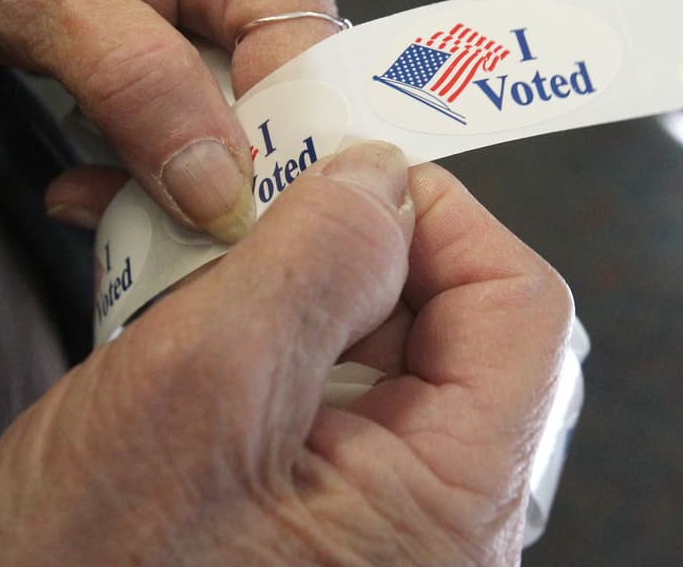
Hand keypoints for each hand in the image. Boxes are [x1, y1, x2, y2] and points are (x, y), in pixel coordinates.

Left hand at [0, 0, 338, 242]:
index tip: (226, 230)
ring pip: (249, 135)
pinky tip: (98, 182)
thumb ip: (137, 85)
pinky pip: (207, 129)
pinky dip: (157, 170)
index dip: (284, 159)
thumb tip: (220, 192)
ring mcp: (237, 15)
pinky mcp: (203, 47)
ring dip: (179, 188)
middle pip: (292, 113)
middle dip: (225, 186)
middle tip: (139, 224)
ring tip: (94, 199)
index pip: (315, 74)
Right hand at [0, 143, 571, 564]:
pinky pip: (306, 388)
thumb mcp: (201, 388)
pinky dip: (244, 321)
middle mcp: (433, 520)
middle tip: (250, 178)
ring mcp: (368, 521)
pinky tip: (164, 292)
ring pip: (364, 342)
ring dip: (275, 269)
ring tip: (177, 234)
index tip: (345, 161)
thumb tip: (386, 179)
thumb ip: (315, 262)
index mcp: (450, 505)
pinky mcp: (303, 514)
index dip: (442, 214)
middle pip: (444, 319)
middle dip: (341, 231)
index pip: (518, 308)